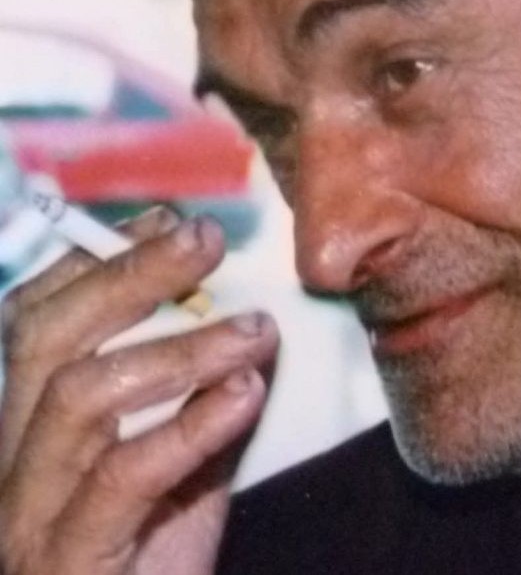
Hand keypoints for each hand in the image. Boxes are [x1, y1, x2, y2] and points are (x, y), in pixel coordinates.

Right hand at [0, 210, 278, 574]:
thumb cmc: (155, 557)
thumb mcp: (184, 467)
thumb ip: (201, 401)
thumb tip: (251, 323)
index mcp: (30, 432)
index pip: (36, 321)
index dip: (99, 260)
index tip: (170, 221)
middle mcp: (12, 464)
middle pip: (48, 340)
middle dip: (128, 276)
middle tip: (206, 241)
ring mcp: (29, 514)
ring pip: (79, 397)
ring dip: (179, 350)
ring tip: (255, 330)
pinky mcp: (68, 561)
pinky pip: (121, 477)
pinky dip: (187, 426)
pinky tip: (244, 395)